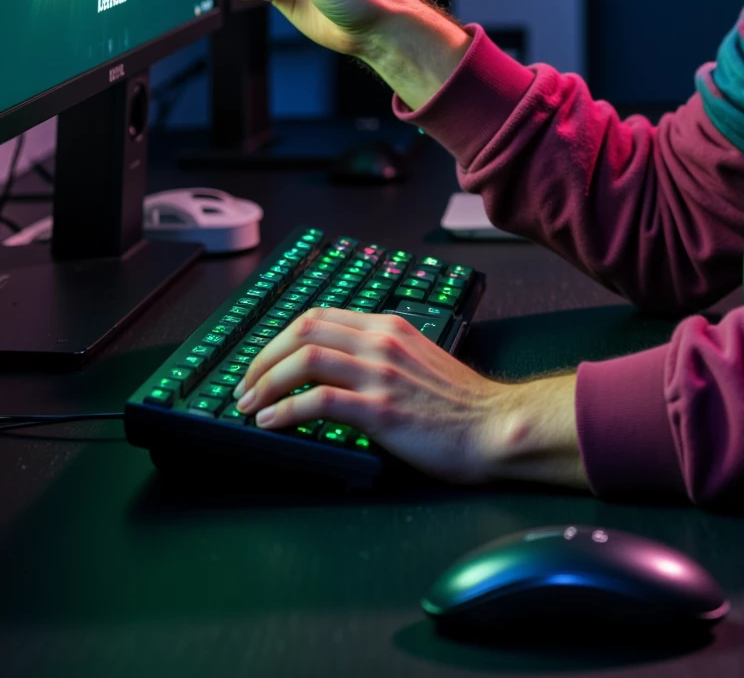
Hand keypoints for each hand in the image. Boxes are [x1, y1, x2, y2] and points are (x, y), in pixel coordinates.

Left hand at [233, 307, 586, 487]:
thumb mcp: (419, 361)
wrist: (497, 427)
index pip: (320, 316)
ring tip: (249, 405)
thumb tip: (337, 371)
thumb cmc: (462, 405)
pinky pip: (318, 400)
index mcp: (390, 327)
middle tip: (245, 384)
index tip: (262, 361)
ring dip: (266, 382)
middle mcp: (382, 341)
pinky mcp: (381, 409)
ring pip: (305, 358)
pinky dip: (285, 411)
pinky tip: (272, 423)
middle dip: (263, 356)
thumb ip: (381, 356)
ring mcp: (380, 373)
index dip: (281, 338)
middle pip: (304, 329)